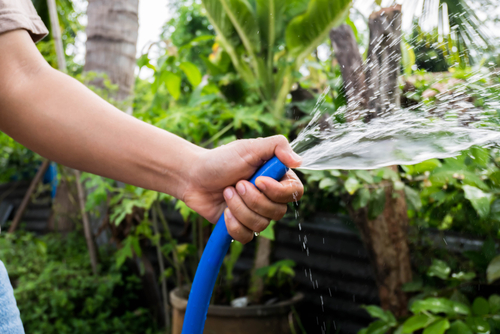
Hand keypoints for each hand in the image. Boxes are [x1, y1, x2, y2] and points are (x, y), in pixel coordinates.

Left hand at [182, 135, 303, 242]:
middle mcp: (270, 197)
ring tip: (226, 192)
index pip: (295, 192)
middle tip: (236, 184)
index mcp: (277, 177)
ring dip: (239, 208)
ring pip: (261, 225)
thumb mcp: (249, 147)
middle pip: (279, 212)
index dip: (278, 191)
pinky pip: (247, 237)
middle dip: (253, 199)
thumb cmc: (221, 159)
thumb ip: (277, 146)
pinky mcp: (241, 226)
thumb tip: (299, 161)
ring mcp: (256, 213)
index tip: (258, 180)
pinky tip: (224, 213)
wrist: (193, 176)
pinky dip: (234, 225)